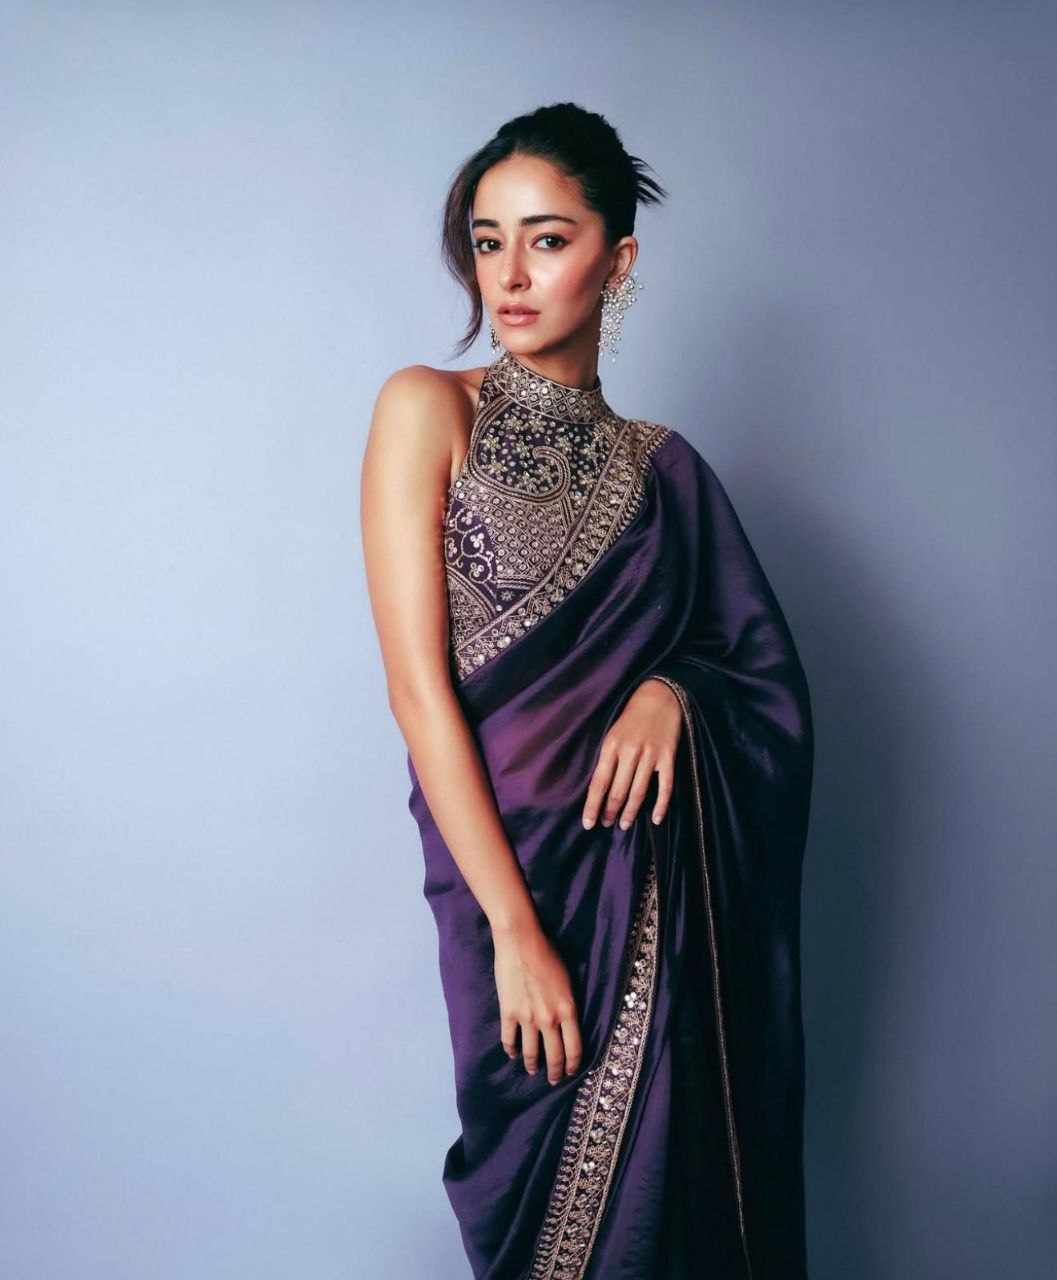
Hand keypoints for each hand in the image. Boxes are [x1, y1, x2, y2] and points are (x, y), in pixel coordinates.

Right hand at [492, 924, 582, 1083]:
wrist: (521, 942)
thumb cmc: (547, 954)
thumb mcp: (567, 980)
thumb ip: (568, 1003)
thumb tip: (568, 1021)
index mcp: (568, 1009)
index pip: (575, 1048)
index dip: (574, 1064)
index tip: (572, 1072)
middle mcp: (549, 1019)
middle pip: (555, 1056)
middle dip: (556, 1072)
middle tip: (554, 1079)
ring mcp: (527, 1018)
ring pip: (531, 1053)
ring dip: (533, 1065)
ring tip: (533, 1070)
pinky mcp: (508, 1012)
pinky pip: (509, 1039)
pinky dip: (511, 1050)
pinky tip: (512, 1054)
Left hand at [582, 677, 681, 830]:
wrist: (659, 697)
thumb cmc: (631, 718)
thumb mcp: (612, 734)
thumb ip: (607, 759)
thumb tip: (599, 789)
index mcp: (611, 746)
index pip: (599, 783)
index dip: (593, 806)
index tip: (588, 824)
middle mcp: (630, 752)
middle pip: (618, 791)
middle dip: (610, 812)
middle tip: (606, 824)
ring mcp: (650, 755)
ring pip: (639, 792)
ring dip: (630, 812)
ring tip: (624, 825)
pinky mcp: (668, 757)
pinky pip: (665, 786)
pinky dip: (661, 805)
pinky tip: (656, 819)